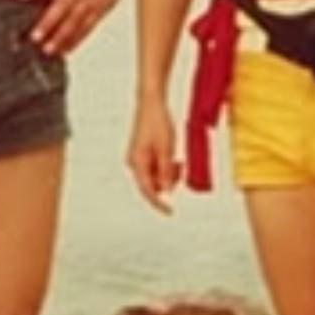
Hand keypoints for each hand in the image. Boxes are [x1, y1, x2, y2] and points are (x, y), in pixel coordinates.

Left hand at [16, 0, 133, 54]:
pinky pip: (86, 29)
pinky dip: (76, 41)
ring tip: (49, 49)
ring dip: (61, 37)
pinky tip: (65, 50)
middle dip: (48, 23)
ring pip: (73, 22)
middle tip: (35, 37)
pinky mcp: (98, 12)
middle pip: (61, 7)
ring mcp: (88, 2)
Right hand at [127, 94, 181, 213]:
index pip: (147, 191)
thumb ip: (166, 171)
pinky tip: (171, 155)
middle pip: (152, 184)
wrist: (151, 104)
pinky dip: (165, 165)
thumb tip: (167, 191)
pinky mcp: (143, 154)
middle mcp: (134, 163)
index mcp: (138, 162)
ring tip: (176, 158)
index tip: (169, 211)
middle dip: (167, 180)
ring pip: (155, 176)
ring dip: (167, 172)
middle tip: (179, 167)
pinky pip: (155, 167)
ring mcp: (138, 158)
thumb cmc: (157, 121)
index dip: (159, 203)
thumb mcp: (167, 148)